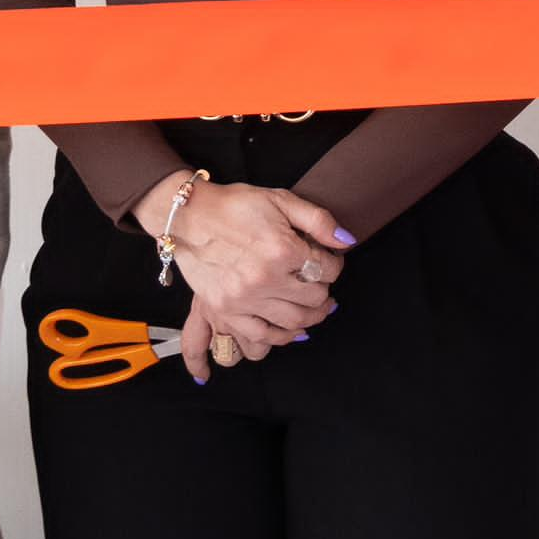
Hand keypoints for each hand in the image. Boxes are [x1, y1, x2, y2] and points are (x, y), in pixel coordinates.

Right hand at [157, 175, 346, 384]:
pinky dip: (281, 337)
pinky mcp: (225, 310)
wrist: (191, 216)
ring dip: (311, 318)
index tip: (330, 261)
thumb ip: (318, 220)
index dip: (335, 265)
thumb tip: (347, 241)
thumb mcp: (281, 200)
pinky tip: (291, 331)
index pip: (328, 269)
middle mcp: (265, 277)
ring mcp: (244, 298)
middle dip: (324, 291)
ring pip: (293, 321)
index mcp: (282, 249)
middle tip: (322, 286)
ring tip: (315, 310)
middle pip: (314, 298)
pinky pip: (261, 336)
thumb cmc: (236, 206)